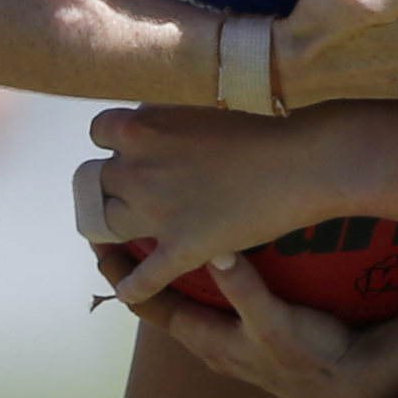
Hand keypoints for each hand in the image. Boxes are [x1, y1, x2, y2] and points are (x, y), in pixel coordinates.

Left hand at [77, 105, 342, 308]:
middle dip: (117, 180)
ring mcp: (155, 214)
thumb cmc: (259, 126)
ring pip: (109, 223)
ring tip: (134, 223)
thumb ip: (167, 119)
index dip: (115, 140)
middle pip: (100, 179)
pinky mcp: (180, 249)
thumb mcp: (199, 107)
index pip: (98, 132)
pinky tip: (129, 290)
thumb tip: (149, 123)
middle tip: (145, 183)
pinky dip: (133, 286)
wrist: (300, 163)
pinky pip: (142, 278)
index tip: (133, 145)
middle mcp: (136, 170)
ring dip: (119, 222)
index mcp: (140, 128)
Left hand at [114, 255, 397, 397]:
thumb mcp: (274, 321)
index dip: (122, 276)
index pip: (150, 305)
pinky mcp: (255, 331)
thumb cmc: (311, 355)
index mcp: (207, 340)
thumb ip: (243, 289)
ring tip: (156, 235)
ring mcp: (233, 338)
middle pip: (163, 300)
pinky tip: (212, 253)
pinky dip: (203, 276)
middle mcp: (213, 342)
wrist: (355, 381)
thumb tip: (210, 250)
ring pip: (189, 300)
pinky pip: (217, 298)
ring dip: (171, 272)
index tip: (98, 245)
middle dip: (140, 269)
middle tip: (120, 231)